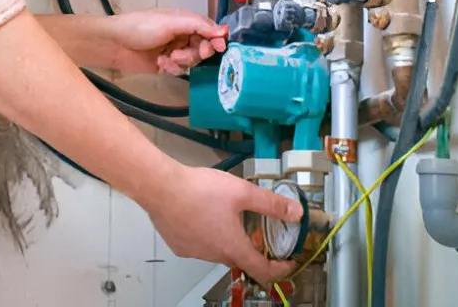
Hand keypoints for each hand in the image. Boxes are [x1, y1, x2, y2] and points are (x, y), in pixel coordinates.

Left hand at [107, 9, 227, 74]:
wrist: (114, 44)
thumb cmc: (141, 27)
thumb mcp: (171, 22)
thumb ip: (198, 25)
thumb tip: (223, 30)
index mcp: (184, 21)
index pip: (209, 30)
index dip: (216, 39)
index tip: (220, 48)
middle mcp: (181, 35)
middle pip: (203, 47)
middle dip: (196, 52)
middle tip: (185, 54)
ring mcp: (174, 51)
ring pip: (192, 61)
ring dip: (182, 61)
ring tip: (168, 58)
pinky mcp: (166, 65)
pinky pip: (179, 70)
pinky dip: (172, 68)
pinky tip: (161, 63)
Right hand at [142, 164, 301, 283]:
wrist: (161, 187)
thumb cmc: (199, 190)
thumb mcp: (243, 192)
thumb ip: (271, 204)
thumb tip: (296, 212)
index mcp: (232, 247)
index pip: (262, 271)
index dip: (280, 270)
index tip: (288, 263)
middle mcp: (213, 255)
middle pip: (239, 258)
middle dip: (251, 247)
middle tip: (256, 230)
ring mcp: (194, 252)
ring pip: (217, 250)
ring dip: (226, 239)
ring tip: (225, 215)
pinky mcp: (179, 245)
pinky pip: (199, 245)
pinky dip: (206, 235)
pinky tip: (202, 214)